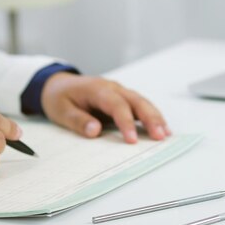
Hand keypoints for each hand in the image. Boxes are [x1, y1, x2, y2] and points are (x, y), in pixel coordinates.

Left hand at [40, 73, 169, 142]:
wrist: (58, 84)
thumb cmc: (60, 97)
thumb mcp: (61, 111)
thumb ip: (78, 121)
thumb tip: (95, 131)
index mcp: (97, 89)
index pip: (116, 105)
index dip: (126, 122)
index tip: (132, 140)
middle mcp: (113, 88)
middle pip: (137, 101)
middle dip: (150, 118)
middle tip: (160, 136)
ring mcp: (120, 92)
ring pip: (142, 102)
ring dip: (155, 117)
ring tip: (165, 134)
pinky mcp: (123, 98)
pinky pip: (140, 105)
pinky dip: (152, 115)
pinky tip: (161, 127)